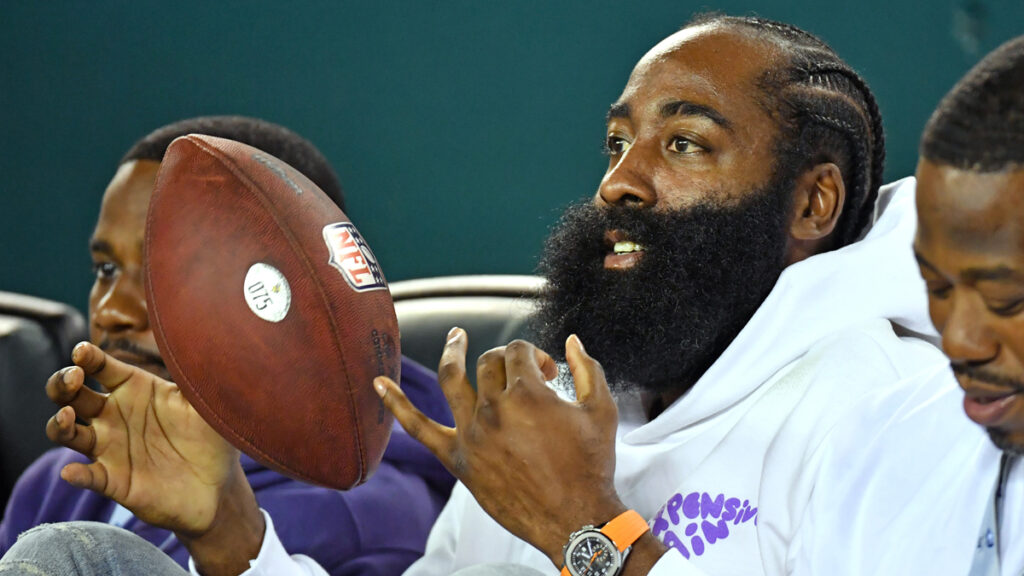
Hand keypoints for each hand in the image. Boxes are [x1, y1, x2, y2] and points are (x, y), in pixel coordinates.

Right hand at [46, 342, 263, 574]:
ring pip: (68, 432)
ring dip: (61, 424)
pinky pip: (87, 476)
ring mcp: (110, 447)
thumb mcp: (208, 401)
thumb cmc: (213, 436)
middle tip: (74, 377)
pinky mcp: (114, 480)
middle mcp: (115, 415)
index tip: (83, 351)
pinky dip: (77, 475)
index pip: (103, 366)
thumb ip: (199, 372)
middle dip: (64, 382)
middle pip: (73, 394)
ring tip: (69, 416)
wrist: (221, 485)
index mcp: (136, 388)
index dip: (88, 357)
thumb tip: (201, 334)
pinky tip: (73, 472)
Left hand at [376, 328, 624, 564]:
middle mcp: (495, 408)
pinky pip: (417, 428)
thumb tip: (571, 340)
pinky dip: (396, 404)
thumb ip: (588, 368)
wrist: (575, 519)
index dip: (536, 355)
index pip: (519, 351)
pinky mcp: (457, 459)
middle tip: (527, 376)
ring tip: (455, 338)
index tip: (549, 372)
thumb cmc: (591, 466)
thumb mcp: (601, 410)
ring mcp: (471, 433)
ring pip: (452, 379)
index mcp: (528, 393)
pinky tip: (377, 383)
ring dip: (452, 352)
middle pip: (489, 363)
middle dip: (509, 361)